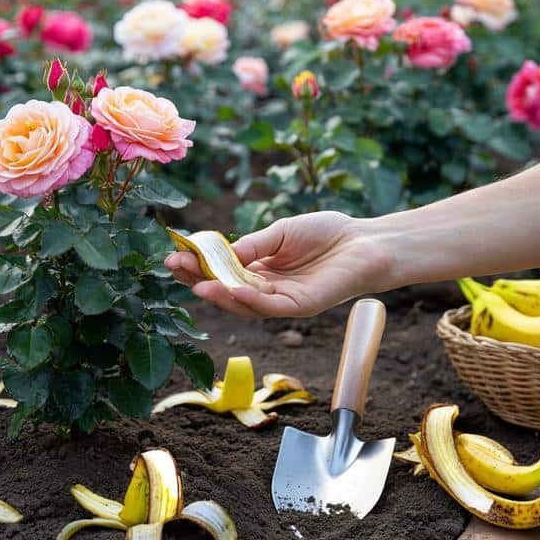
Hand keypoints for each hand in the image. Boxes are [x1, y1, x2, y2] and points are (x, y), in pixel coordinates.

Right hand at [165, 211, 393, 318]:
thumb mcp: (280, 232)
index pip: (222, 271)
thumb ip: (253, 244)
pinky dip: (250, 299)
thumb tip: (222, 252)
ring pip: (244, 303)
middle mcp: (268, 288)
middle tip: (174, 267)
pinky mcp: (300, 307)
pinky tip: (233, 288)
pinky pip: (270, 306)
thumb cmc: (327, 233)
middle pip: (226, 289)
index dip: (199, 264)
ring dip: (218, 294)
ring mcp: (283, 300)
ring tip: (196, 284)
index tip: (176, 253)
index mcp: (261, 269)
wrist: (365, 242)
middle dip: (198, 279)